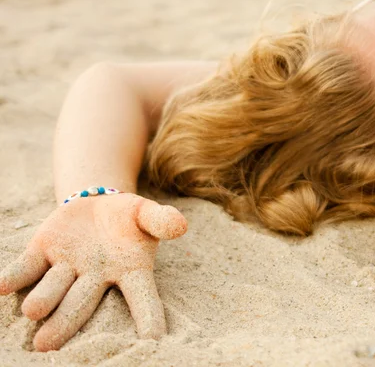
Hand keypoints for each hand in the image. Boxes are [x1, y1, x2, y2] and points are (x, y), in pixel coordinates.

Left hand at [0, 193, 186, 350]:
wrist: (96, 206)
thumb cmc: (129, 218)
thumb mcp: (147, 214)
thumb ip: (162, 221)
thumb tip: (181, 225)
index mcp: (129, 271)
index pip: (142, 298)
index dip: (147, 317)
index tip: (153, 341)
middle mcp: (96, 277)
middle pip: (83, 302)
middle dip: (66, 322)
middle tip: (47, 345)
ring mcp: (67, 266)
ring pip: (54, 286)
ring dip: (44, 298)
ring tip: (33, 311)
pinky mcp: (42, 252)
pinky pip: (26, 267)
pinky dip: (13, 277)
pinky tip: (0, 286)